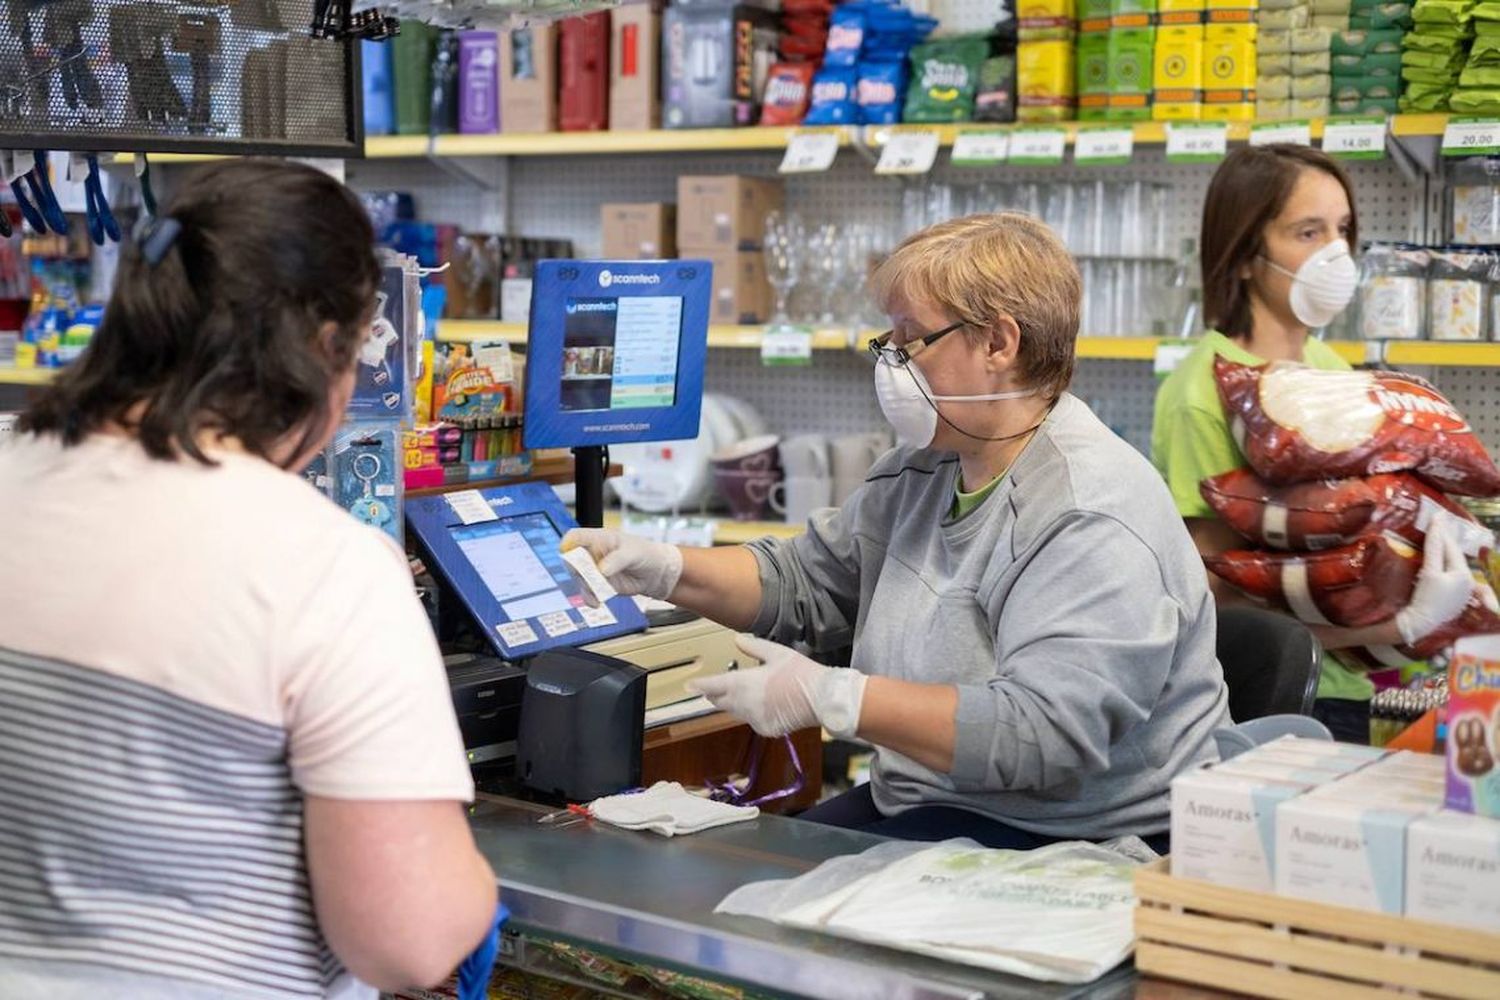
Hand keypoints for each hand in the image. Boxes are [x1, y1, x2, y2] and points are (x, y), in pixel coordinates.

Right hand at [560, 528, 682, 600]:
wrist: (657, 574)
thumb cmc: (646, 554)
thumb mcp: (634, 553)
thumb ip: (617, 559)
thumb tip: (601, 569)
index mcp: (600, 538)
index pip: (576, 537)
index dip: (568, 544)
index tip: (567, 554)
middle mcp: (594, 554)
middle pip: (573, 560)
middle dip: (578, 571)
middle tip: (590, 577)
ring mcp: (596, 570)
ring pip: (579, 579)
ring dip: (585, 587)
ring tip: (598, 592)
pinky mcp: (600, 585)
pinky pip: (588, 592)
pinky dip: (590, 598)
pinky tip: (596, 602)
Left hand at [687, 635, 867, 738]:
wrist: (822, 698)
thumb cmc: (800, 672)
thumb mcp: (777, 653)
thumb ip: (754, 648)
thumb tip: (738, 640)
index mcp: (744, 683)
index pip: (714, 685)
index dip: (700, 686)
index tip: (689, 686)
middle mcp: (744, 703)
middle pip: (721, 701)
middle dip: (715, 695)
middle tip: (713, 688)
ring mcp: (754, 719)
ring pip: (735, 712)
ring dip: (733, 703)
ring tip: (740, 693)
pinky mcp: (766, 729)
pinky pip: (752, 721)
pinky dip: (752, 713)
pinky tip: (764, 704)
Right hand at [1396, 520, 1480, 644]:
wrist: (1418, 624)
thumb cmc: (1426, 598)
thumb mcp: (1429, 570)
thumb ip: (1434, 546)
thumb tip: (1438, 520)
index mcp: (1464, 575)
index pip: (1451, 548)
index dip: (1442, 532)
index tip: (1436, 515)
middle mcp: (1466, 583)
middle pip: (1452, 557)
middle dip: (1443, 541)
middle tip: (1433, 524)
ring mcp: (1459, 593)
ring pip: (1449, 566)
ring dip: (1441, 552)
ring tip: (1431, 539)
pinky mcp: (1449, 599)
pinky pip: (1446, 576)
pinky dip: (1439, 565)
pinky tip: (1432, 561)